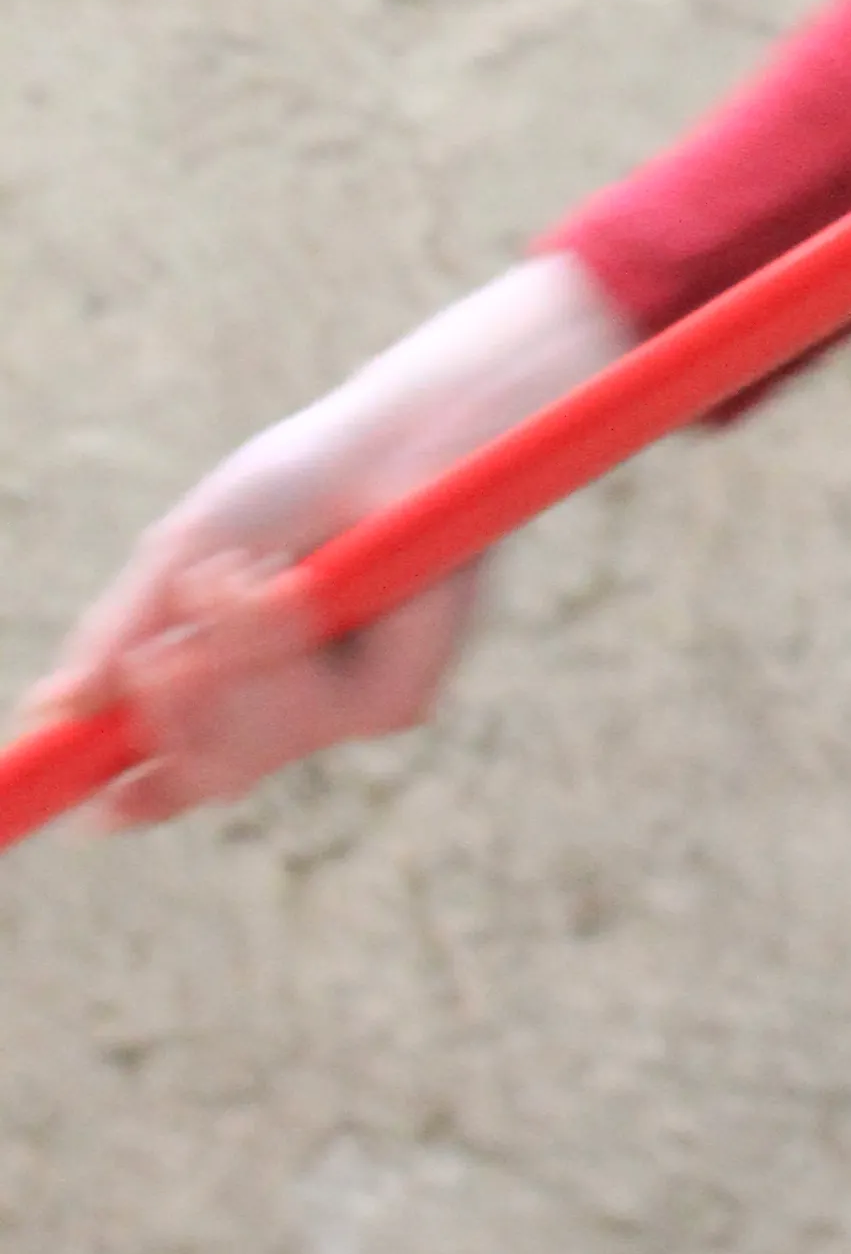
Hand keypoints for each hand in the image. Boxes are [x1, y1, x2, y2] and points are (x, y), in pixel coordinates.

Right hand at [17, 253, 634, 828]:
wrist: (392, 443)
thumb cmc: (295, 483)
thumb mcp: (187, 549)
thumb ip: (121, 633)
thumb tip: (52, 709)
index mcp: (234, 677)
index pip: (180, 763)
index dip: (138, 793)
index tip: (94, 810)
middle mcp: (288, 706)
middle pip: (205, 769)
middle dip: (171, 713)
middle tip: (155, 659)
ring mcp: (344, 710)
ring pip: (253, 747)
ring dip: (226, 658)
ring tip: (235, 576)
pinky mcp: (395, 702)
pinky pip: (314, 715)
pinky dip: (280, 646)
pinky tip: (293, 586)